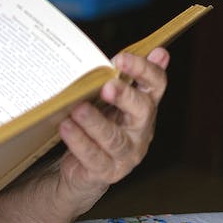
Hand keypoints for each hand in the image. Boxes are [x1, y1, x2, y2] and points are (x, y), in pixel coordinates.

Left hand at [56, 47, 169, 209]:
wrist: (83, 169)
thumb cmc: (97, 125)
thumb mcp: (109, 101)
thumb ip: (124, 77)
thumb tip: (156, 50)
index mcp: (145, 107)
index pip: (155, 85)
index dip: (143, 70)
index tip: (121, 58)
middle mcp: (141, 131)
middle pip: (142, 110)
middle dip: (124, 96)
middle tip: (106, 85)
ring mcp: (127, 154)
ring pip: (114, 137)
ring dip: (95, 122)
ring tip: (77, 109)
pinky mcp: (107, 172)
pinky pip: (93, 157)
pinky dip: (79, 141)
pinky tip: (66, 127)